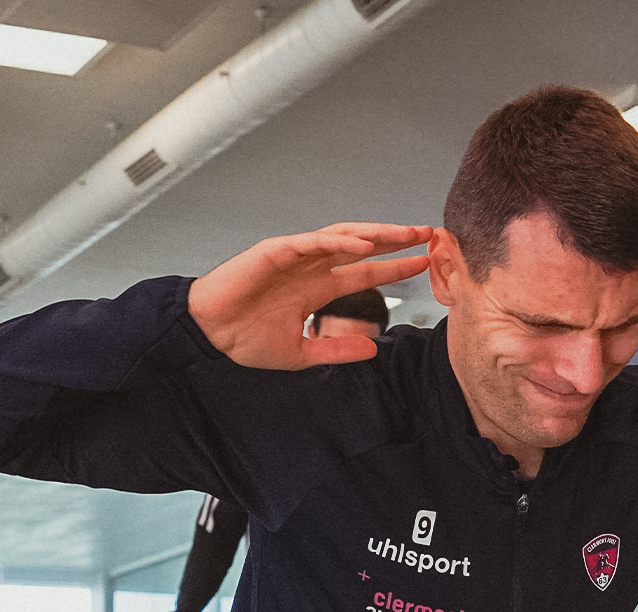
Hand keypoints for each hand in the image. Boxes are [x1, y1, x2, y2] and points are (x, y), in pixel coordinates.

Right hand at [188, 223, 430, 368]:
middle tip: (428, 236)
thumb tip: (372, 348)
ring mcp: (295, 257)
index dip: (394, 268)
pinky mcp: (276, 251)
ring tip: (405, 232)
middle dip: (395, 241)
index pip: (365, 273)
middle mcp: (311, 268)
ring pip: (343, 237)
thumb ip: (337, 349)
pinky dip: (338, 241)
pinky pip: (312, 242)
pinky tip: (364, 244)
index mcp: (317, 288)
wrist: (209, 334)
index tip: (423, 264)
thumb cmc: (244, 338)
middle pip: (362, 247)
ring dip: (375, 233)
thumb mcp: (303, 352)